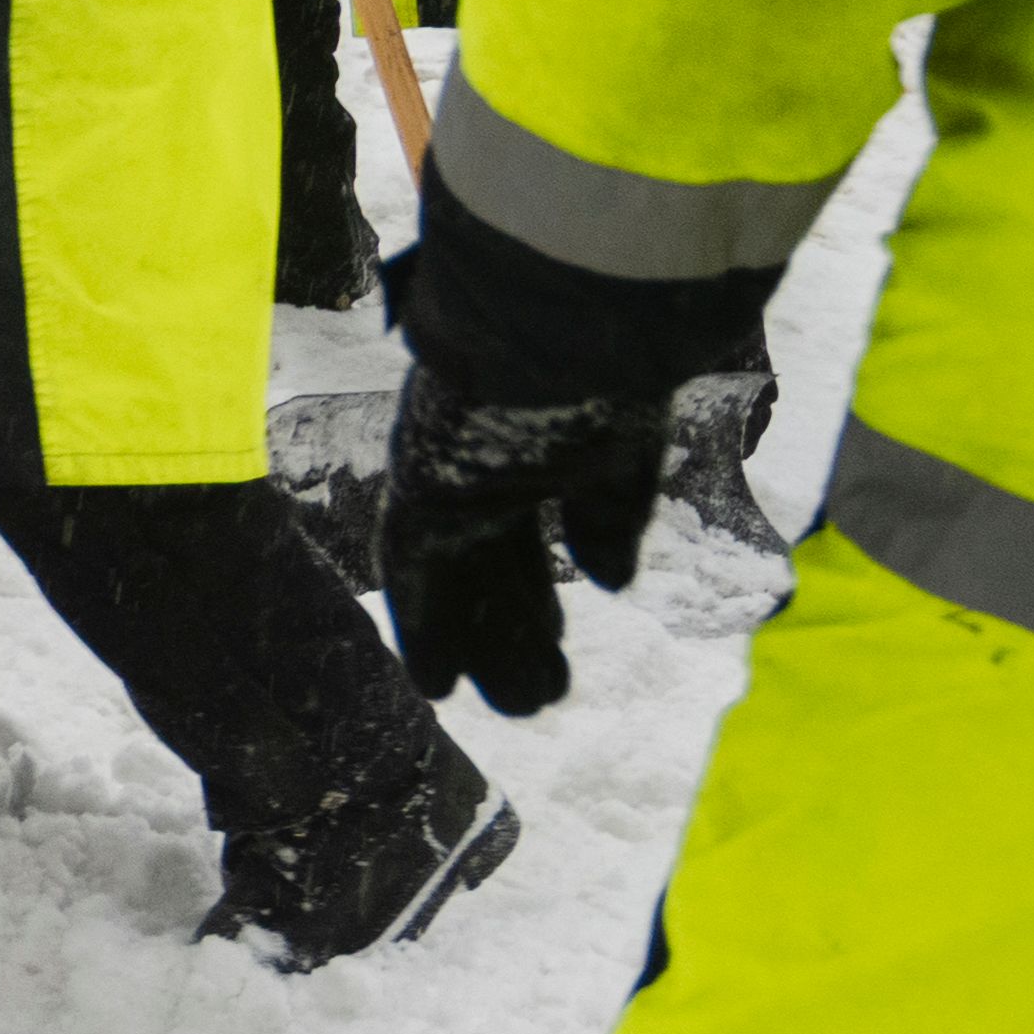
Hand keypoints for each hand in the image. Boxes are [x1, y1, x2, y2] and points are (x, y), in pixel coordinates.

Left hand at [378, 346, 660, 715]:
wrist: (561, 323)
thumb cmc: (604, 369)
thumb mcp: (620, 455)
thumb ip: (610, 517)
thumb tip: (610, 582)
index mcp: (535, 452)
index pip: (528, 541)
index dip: (537, 597)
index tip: (555, 644)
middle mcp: (484, 469)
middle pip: (496, 571)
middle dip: (516, 634)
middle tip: (540, 697)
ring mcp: (449, 478)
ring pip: (461, 584)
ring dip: (480, 648)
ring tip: (515, 710)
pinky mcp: (420, 488)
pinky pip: (413, 572)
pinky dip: (425, 627)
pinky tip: (435, 682)